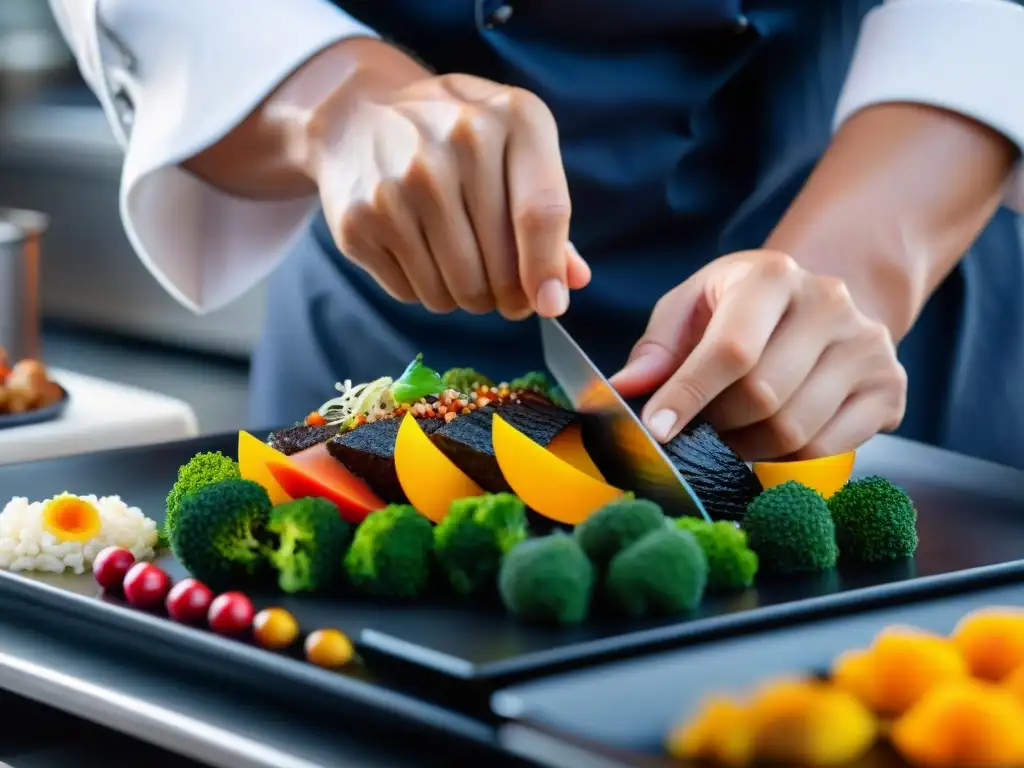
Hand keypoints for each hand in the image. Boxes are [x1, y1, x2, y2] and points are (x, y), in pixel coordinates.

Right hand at [308, 65, 590, 318]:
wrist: (358, 113)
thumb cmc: (456, 137)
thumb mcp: (512, 147)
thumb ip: (545, 209)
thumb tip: (569, 282)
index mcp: (513, 118)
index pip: (541, 213)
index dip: (547, 270)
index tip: (549, 305)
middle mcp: (456, 144)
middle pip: (499, 266)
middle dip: (508, 296)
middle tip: (504, 293)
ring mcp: (402, 183)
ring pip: (456, 290)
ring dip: (467, 298)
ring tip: (461, 270)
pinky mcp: (361, 220)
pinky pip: (412, 292)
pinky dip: (425, 291)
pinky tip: (421, 256)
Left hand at [610, 250, 907, 460]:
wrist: (816, 305)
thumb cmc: (737, 310)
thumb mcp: (692, 309)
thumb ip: (657, 348)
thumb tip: (626, 388)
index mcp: (773, 276)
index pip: (731, 349)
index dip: (688, 395)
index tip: (657, 430)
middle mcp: (830, 303)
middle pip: (762, 396)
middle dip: (718, 426)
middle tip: (699, 432)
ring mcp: (867, 345)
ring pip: (795, 430)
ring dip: (748, 448)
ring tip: (732, 436)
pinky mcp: (890, 386)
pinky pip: (829, 450)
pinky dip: (787, 461)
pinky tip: (770, 443)